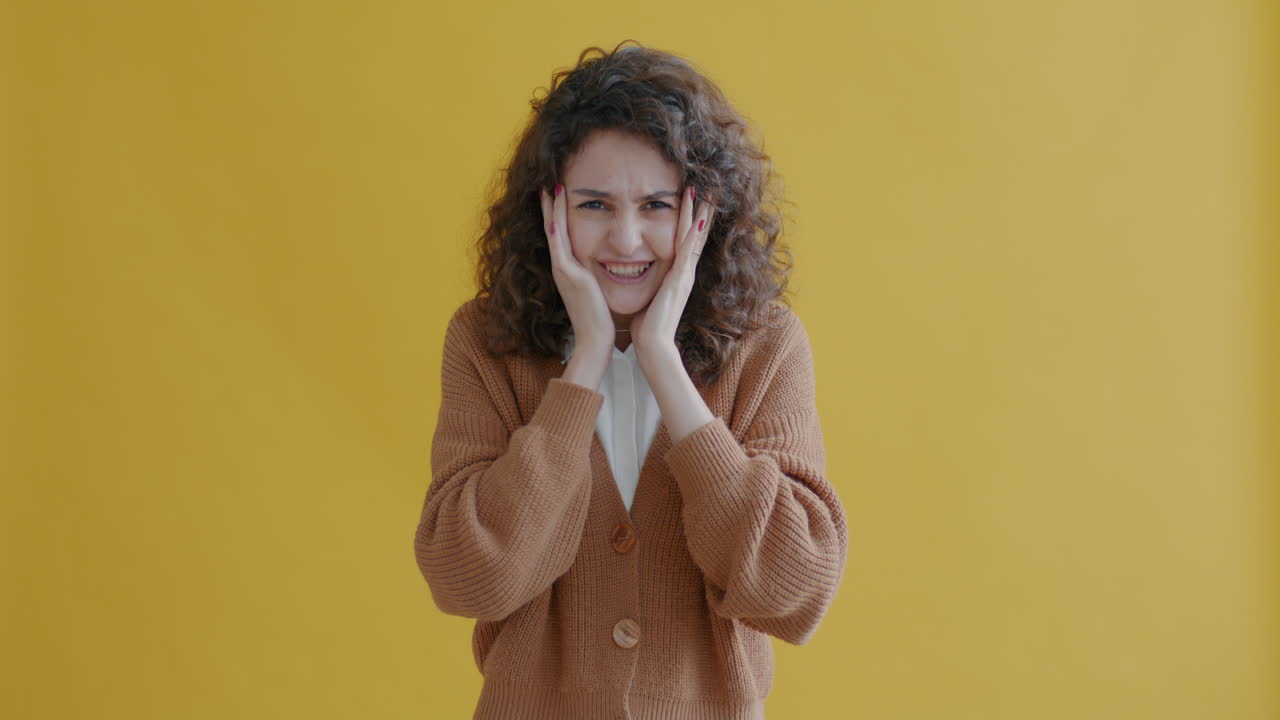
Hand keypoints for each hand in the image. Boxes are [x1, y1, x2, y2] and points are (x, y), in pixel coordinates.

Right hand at [540, 183, 614, 361]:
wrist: (596, 339)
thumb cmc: (599, 318)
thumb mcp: (594, 290)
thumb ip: (593, 276)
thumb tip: (602, 265)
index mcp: (568, 269)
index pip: (560, 234)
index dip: (556, 213)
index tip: (556, 193)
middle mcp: (561, 267)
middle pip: (552, 228)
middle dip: (549, 205)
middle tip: (546, 182)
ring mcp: (563, 271)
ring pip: (554, 232)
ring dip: (551, 209)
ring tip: (549, 187)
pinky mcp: (569, 276)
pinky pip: (560, 247)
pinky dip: (557, 229)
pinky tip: (555, 213)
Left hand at [630, 185, 714, 366]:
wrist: (653, 345)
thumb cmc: (647, 325)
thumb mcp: (649, 295)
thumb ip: (649, 282)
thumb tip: (636, 272)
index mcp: (677, 273)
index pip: (686, 239)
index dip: (691, 218)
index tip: (693, 197)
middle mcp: (685, 271)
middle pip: (697, 233)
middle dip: (703, 209)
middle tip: (709, 186)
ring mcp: (685, 275)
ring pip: (695, 236)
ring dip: (702, 213)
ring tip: (707, 191)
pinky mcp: (680, 280)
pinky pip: (688, 251)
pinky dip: (694, 233)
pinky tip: (698, 217)